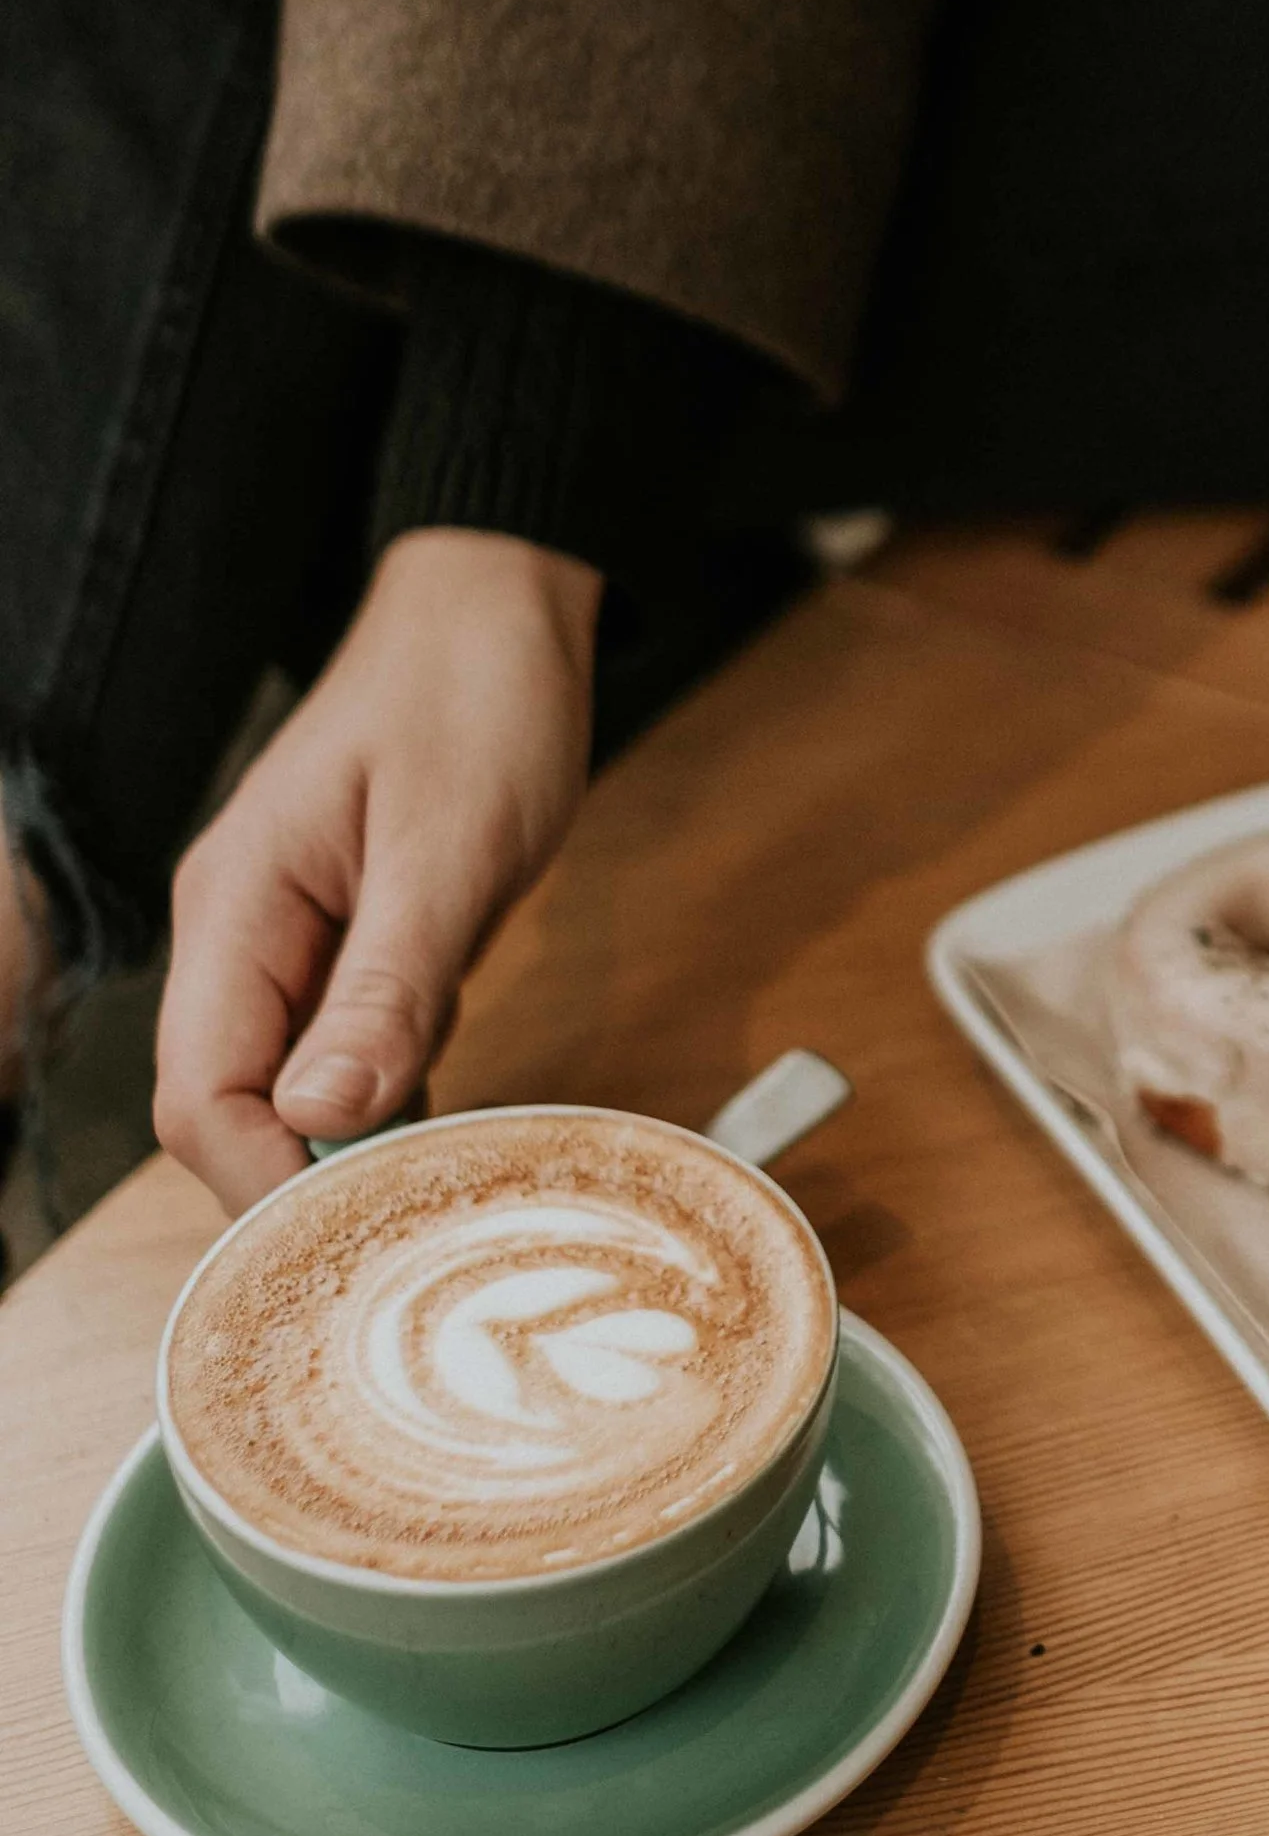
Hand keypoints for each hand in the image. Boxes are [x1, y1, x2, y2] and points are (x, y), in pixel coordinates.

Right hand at [155, 530, 599, 1211]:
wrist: (501, 606)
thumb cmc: (477, 698)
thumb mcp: (452, 847)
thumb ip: (389, 984)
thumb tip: (323, 1115)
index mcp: (235, 906)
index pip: (200, 1095)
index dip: (266, 1180)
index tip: (361, 1229)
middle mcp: (239, 932)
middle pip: (226, 1108)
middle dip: (302, 1179)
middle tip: (412, 1227)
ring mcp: (289, 940)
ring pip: (284, 1088)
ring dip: (347, 1148)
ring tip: (435, 1200)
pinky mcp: (345, 942)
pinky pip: (339, 1051)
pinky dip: (384, 1098)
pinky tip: (446, 1130)